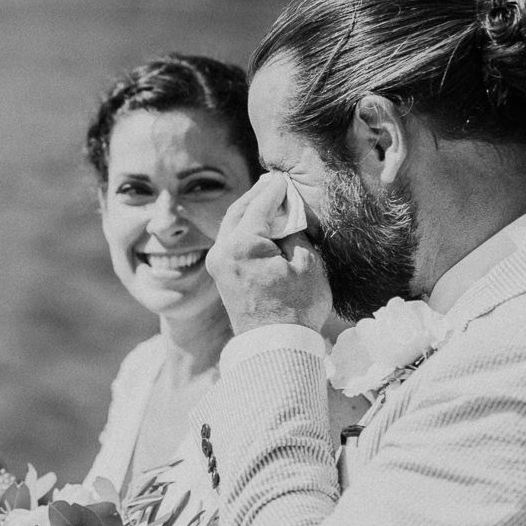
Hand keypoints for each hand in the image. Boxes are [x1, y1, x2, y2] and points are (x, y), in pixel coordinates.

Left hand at [207, 177, 332, 333]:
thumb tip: (288, 216)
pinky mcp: (221, 275)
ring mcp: (217, 264)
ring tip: (267, 199)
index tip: (284, 177)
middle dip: (257, 195)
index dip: (275, 190)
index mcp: (241, 245)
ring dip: (249, 211)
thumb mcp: (308, 264)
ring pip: (232, 225)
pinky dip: (245, 228)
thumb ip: (296, 232)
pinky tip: (260, 225)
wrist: (275, 347)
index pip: (260, 205)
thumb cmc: (296, 308)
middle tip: (273, 182)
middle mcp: (221, 251)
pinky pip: (231, 241)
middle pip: (239, 211)